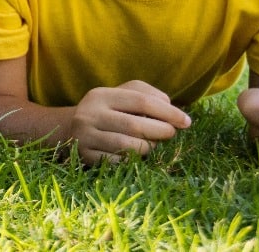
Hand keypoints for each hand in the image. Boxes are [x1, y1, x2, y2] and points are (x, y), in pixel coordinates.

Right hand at [71, 80, 190, 164]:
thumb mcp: (124, 95)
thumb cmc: (110, 112)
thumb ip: (149, 95)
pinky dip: (131, 161)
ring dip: (148, 147)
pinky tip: (134, 156)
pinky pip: (117, 162)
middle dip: (161, 131)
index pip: (141, 101)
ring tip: (152, 144)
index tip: (186, 122)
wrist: (72, 130)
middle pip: (135, 125)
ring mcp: (84, 136)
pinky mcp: (84, 155)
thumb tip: (173, 112)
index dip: (168, 112)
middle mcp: (88, 114)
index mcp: (101, 95)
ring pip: (127, 146)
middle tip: (171, 134)